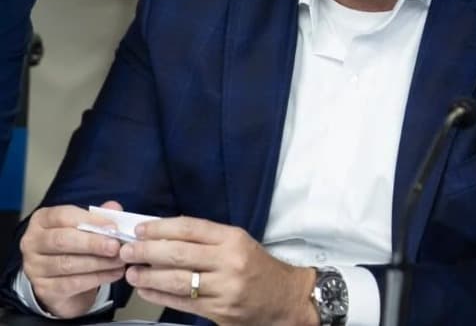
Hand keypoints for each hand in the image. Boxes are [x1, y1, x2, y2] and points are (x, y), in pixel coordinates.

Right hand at [20, 200, 126, 317]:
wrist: (64, 282)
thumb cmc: (76, 247)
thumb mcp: (86, 228)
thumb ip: (100, 216)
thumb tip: (114, 207)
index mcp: (42, 221)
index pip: (62, 216)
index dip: (90, 220)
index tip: (113, 227)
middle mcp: (32, 242)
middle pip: (62, 240)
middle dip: (93, 243)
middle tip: (116, 246)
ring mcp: (34, 267)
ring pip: (67, 264)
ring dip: (99, 263)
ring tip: (120, 261)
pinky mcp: (43, 289)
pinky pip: (72, 284)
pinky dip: (97, 278)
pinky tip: (114, 274)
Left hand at [121, 216, 316, 325]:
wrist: (284, 298)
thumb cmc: (257, 267)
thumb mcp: (238, 243)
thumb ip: (205, 239)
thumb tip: (161, 235)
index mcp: (233, 239)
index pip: (190, 228)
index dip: (160, 228)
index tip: (140, 230)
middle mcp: (229, 261)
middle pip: (179, 253)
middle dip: (147, 251)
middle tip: (126, 251)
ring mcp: (224, 288)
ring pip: (177, 280)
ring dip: (148, 276)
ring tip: (132, 272)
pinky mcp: (219, 310)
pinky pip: (182, 302)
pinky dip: (159, 296)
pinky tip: (146, 290)